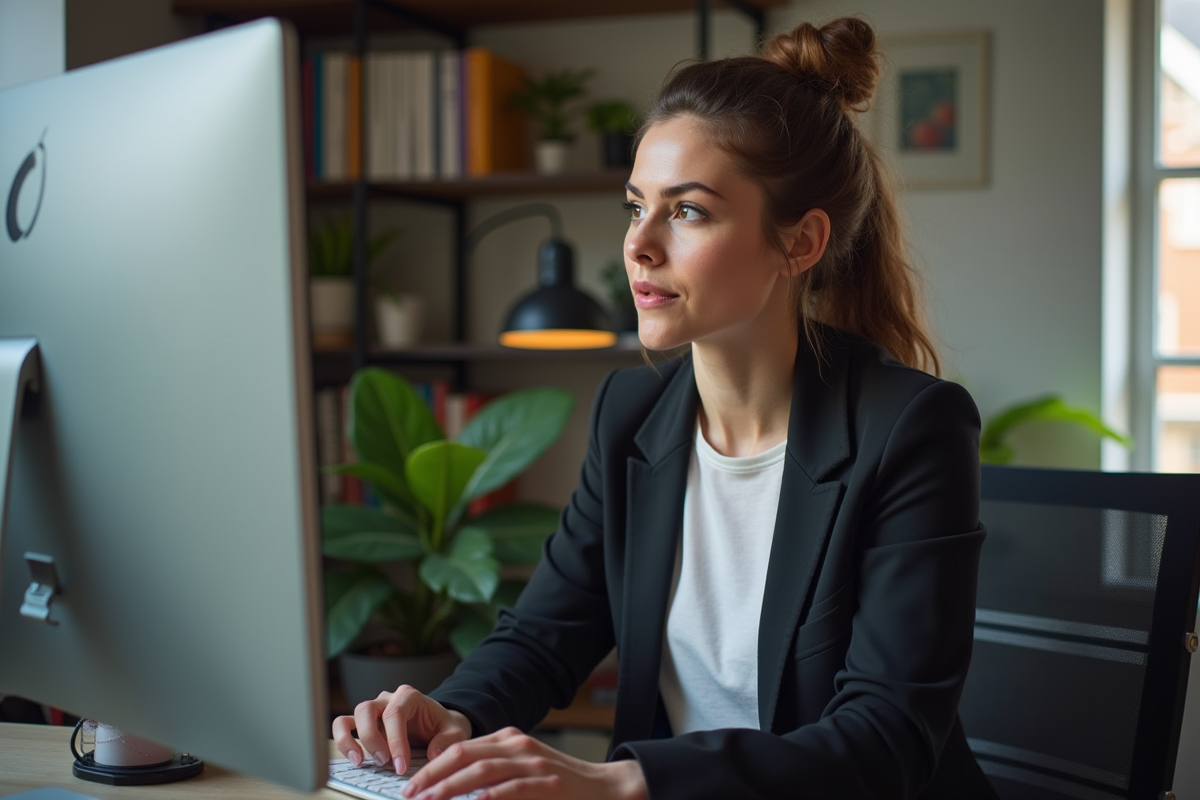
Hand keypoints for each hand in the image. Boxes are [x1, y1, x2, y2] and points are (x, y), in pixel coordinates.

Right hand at [332, 685, 472, 774]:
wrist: (437, 724)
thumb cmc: (442, 726)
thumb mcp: (454, 731)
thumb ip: (448, 740)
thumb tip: (434, 753)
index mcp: (409, 696)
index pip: (395, 714)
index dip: (395, 741)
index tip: (400, 765)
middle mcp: (387, 699)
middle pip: (367, 710)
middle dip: (373, 739)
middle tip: (384, 762)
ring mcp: (373, 710)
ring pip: (350, 716)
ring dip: (350, 740)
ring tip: (360, 762)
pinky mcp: (363, 724)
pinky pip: (343, 726)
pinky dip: (343, 742)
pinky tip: (354, 760)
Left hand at [398, 727, 646, 799]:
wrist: (603, 787)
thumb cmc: (558, 782)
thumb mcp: (521, 769)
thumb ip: (491, 773)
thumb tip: (453, 790)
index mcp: (508, 740)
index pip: (460, 748)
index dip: (433, 766)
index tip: (411, 785)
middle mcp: (517, 745)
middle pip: (465, 754)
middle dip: (434, 775)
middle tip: (411, 794)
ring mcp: (534, 763)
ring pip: (484, 770)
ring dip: (452, 787)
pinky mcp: (549, 784)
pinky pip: (514, 788)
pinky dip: (492, 796)